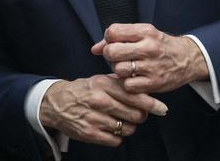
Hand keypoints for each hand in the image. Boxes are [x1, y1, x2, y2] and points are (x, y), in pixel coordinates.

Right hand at [40, 75, 167, 146]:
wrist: (56, 103)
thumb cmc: (84, 90)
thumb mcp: (100, 80)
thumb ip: (121, 83)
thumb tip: (145, 88)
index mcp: (103, 84)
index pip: (134, 95)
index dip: (151, 104)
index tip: (162, 109)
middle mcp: (99, 101)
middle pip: (135, 115)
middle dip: (140, 116)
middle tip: (137, 114)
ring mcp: (94, 118)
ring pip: (127, 129)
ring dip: (129, 127)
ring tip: (121, 120)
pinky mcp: (90, 134)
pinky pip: (116, 140)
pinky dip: (118, 136)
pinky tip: (112, 128)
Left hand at [91, 23, 207, 93]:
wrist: (188, 59)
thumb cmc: (160, 45)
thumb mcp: (143, 34)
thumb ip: (119, 38)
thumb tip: (94, 49)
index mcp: (145, 31)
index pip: (113, 31)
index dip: (108, 39)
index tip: (115, 43)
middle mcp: (148, 47)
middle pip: (112, 52)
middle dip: (110, 56)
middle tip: (117, 58)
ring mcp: (151, 66)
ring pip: (118, 69)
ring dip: (118, 70)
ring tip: (127, 68)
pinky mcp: (154, 83)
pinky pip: (128, 85)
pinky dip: (127, 84)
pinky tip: (134, 79)